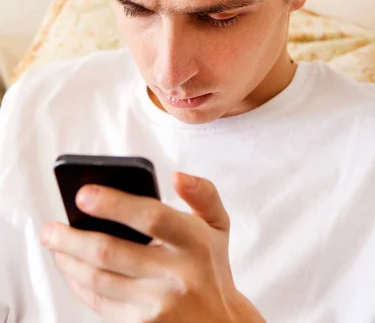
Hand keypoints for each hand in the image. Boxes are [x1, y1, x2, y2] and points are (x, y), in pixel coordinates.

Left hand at [41, 172, 264, 321]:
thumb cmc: (210, 264)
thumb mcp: (218, 224)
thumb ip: (202, 193)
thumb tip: (177, 176)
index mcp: (194, 241)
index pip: (151, 217)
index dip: (114, 204)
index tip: (83, 194)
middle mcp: (176, 274)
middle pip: (111, 251)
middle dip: (72, 237)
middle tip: (50, 227)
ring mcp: (157, 305)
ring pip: (98, 279)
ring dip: (68, 260)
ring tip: (55, 244)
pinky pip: (99, 304)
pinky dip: (78, 285)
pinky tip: (70, 269)